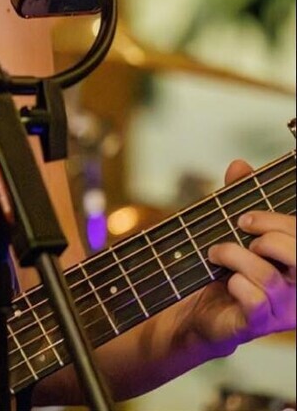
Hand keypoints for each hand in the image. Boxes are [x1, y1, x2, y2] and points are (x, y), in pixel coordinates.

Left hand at [180, 158, 294, 356]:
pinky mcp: (258, 323)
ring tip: (217, 252)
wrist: (203, 310)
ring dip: (236, 255)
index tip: (244, 218)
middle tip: (240, 231)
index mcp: (295, 263)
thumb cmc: (226, 269)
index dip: (275, 221)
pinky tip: (225, 280)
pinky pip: (255, 301)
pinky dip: (236, 283)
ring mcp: (281, 309)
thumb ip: (239, 198)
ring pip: (268, 277)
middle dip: (268, 236)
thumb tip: (240, 166)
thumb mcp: (233, 230)